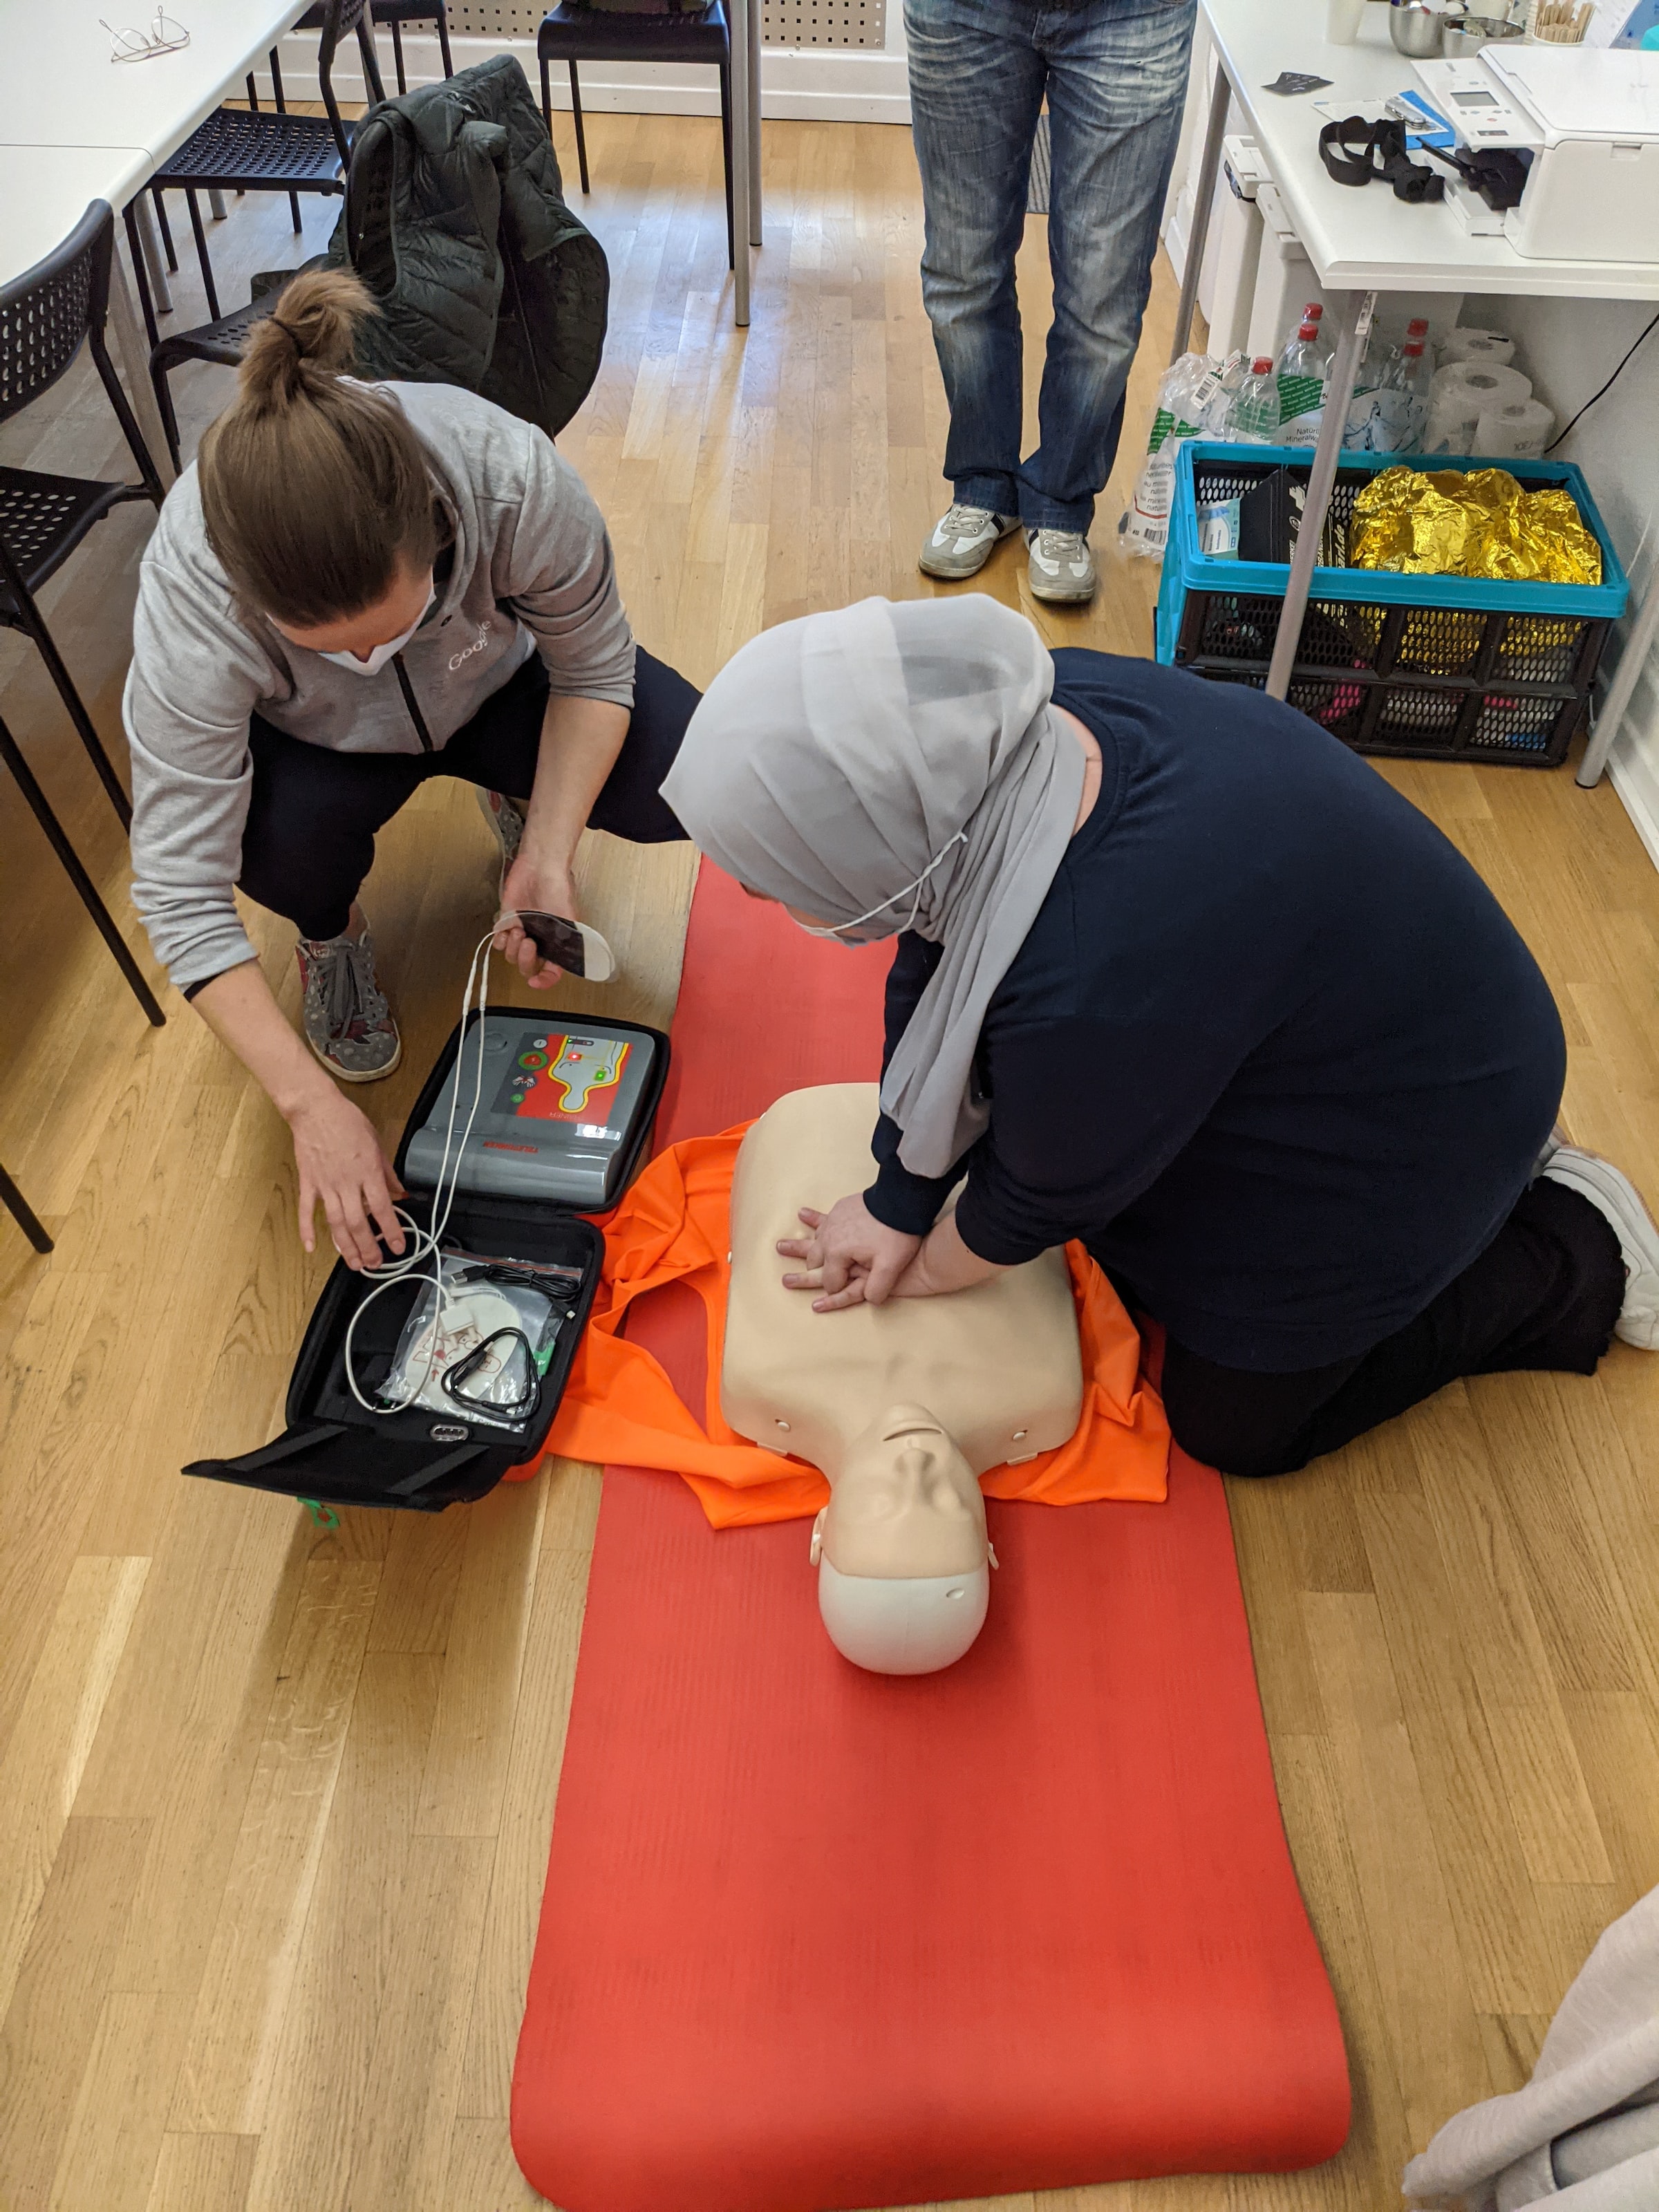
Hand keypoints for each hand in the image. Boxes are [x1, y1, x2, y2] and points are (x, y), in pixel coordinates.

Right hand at [289, 1087, 406, 1269]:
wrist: (316, 1109)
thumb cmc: (348, 1122)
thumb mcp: (377, 1144)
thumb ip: (388, 1173)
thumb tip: (400, 1193)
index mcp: (368, 1172)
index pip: (383, 1209)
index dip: (391, 1231)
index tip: (398, 1247)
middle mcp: (347, 1182)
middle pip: (358, 1223)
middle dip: (368, 1247)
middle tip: (375, 1265)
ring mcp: (325, 1184)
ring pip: (336, 1223)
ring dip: (346, 1246)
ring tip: (354, 1263)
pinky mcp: (308, 1183)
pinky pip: (306, 1210)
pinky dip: (307, 1230)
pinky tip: (312, 1247)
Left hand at [495, 851, 578, 991]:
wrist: (539, 868)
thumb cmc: (557, 888)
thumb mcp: (569, 918)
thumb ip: (567, 942)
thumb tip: (561, 963)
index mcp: (556, 944)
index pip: (552, 971)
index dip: (545, 981)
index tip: (536, 982)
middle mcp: (539, 942)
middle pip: (527, 967)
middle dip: (525, 959)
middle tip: (528, 942)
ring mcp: (522, 933)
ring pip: (511, 956)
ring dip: (514, 946)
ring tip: (519, 928)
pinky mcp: (507, 922)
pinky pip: (499, 942)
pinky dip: (501, 940)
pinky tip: (509, 929)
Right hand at [777, 1192, 921, 1311]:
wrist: (900, 1200)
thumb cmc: (896, 1233)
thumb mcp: (891, 1267)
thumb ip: (877, 1289)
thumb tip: (870, 1299)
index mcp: (837, 1254)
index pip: (830, 1282)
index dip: (837, 1291)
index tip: (845, 1291)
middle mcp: (829, 1238)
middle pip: (815, 1262)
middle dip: (809, 1273)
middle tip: (788, 1280)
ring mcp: (832, 1223)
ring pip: (813, 1240)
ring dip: (799, 1246)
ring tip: (780, 1246)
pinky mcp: (839, 1211)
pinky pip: (821, 1218)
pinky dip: (812, 1219)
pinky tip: (801, 1213)